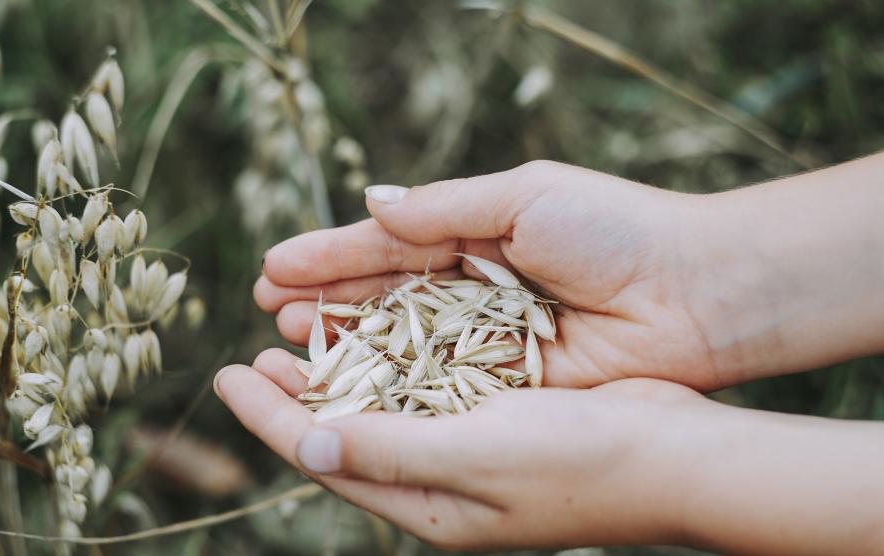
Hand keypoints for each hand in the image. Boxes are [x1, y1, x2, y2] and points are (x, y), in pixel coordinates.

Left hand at [215, 349, 702, 549]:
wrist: (675, 456)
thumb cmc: (579, 462)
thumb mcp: (475, 457)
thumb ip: (389, 451)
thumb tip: (305, 443)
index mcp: (426, 504)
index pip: (324, 456)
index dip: (268, 418)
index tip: (224, 375)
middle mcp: (440, 481)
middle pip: (344, 433)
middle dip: (293, 395)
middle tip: (251, 354)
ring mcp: (469, 451)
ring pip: (382, 407)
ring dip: (338, 371)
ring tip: (297, 337)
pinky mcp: (498, 417)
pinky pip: (424, 388)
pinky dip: (390, 360)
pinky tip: (376, 332)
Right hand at [255, 160, 729, 389]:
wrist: (694, 294)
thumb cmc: (613, 231)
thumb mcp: (523, 197)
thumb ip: (442, 208)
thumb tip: (371, 203)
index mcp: (476, 235)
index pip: (388, 246)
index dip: (332, 256)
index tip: (275, 266)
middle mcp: (474, 290)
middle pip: (385, 297)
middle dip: (327, 300)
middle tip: (268, 308)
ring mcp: (487, 340)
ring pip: (402, 344)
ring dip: (346, 342)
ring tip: (290, 341)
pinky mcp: (507, 385)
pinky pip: (438, 384)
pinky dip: (393, 384)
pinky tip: (347, 382)